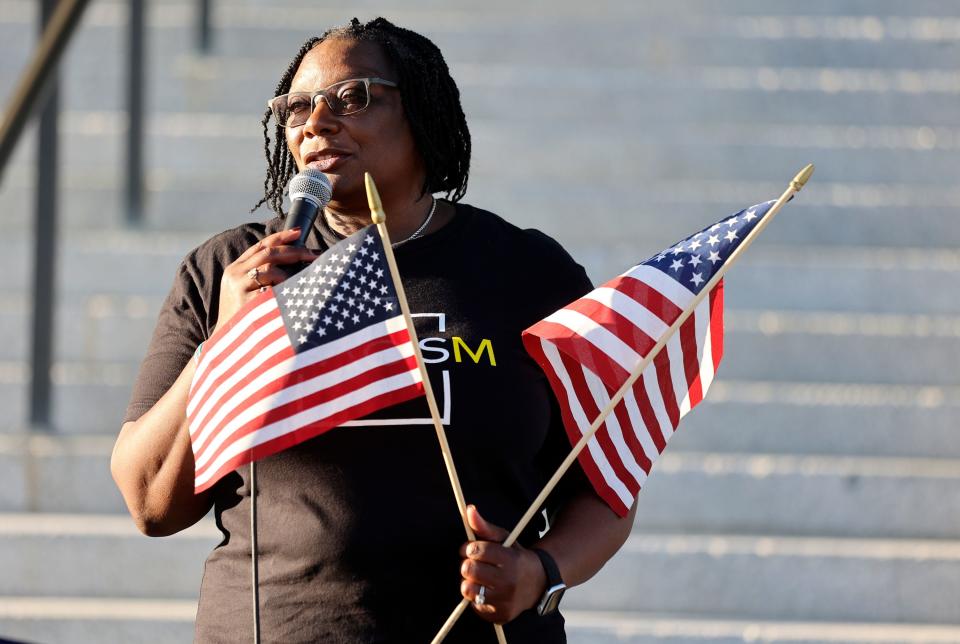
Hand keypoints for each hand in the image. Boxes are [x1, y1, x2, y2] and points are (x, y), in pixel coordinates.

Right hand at [214, 228, 318, 333]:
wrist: (226, 342)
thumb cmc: (243, 316)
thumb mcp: (245, 290)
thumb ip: (261, 274)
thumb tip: (293, 259)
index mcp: (235, 268)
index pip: (260, 245)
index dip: (281, 237)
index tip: (299, 232)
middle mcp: (234, 274)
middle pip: (269, 253)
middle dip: (295, 251)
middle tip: (314, 255)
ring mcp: (239, 288)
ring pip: (270, 269)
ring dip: (288, 275)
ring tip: (297, 285)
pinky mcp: (246, 302)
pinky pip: (272, 290)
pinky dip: (284, 291)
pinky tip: (290, 299)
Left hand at [458, 505, 546, 623]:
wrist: (539, 583)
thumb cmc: (516, 557)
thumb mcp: (504, 539)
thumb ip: (484, 526)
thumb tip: (468, 509)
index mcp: (510, 559)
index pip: (475, 550)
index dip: (470, 548)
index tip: (474, 549)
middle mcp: (509, 581)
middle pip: (468, 569)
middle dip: (468, 564)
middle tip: (476, 564)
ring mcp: (505, 601)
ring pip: (468, 589)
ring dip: (470, 582)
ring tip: (480, 578)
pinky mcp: (500, 615)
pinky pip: (474, 606)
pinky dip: (477, 598)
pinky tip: (487, 591)